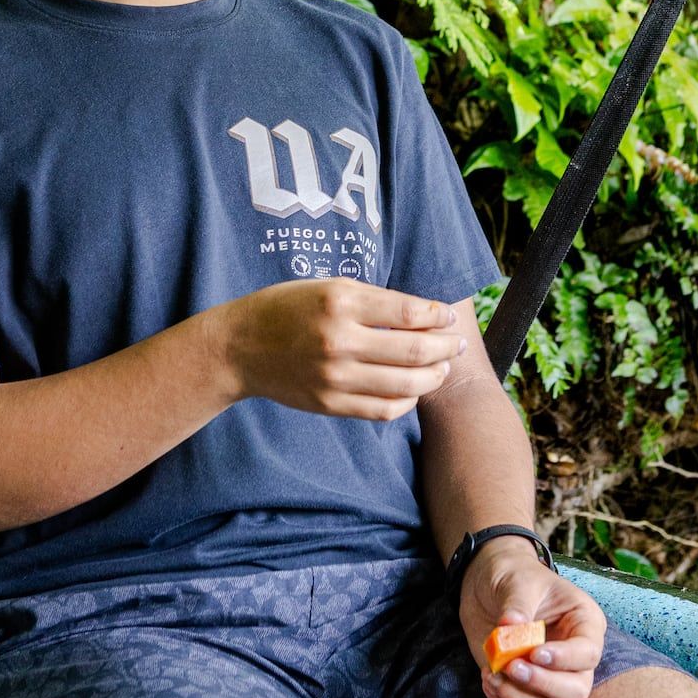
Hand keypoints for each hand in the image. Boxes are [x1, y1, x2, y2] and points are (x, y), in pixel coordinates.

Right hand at [212, 279, 464, 419]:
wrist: (240, 346)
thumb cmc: (287, 308)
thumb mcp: (328, 287)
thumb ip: (374, 301)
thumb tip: (425, 313)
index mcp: (340, 302)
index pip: (408, 312)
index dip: (438, 316)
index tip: (449, 318)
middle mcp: (339, 340)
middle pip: (414, 350)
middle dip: (446, 348)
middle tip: (457, 344)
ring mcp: (334, 377)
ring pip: (405, 385)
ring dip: (433, 376)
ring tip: (441, 368)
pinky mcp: (329, 403)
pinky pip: (382, 410)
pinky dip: (407, 402)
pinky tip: (413, 390)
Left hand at [459, 542, 605, 697]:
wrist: (488, 584)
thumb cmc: (512, 575)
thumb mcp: (517, 580)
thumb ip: (516, 604)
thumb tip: (510, 628)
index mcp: (584, 623)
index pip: (588, 653)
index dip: (564, 659)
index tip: (534, 653)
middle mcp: (573, 655)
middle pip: (577, 691)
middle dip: (544, 685)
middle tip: (512, 667)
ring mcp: (551, 675)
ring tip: (493, 674)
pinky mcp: (526, 687)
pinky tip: (488, 680)